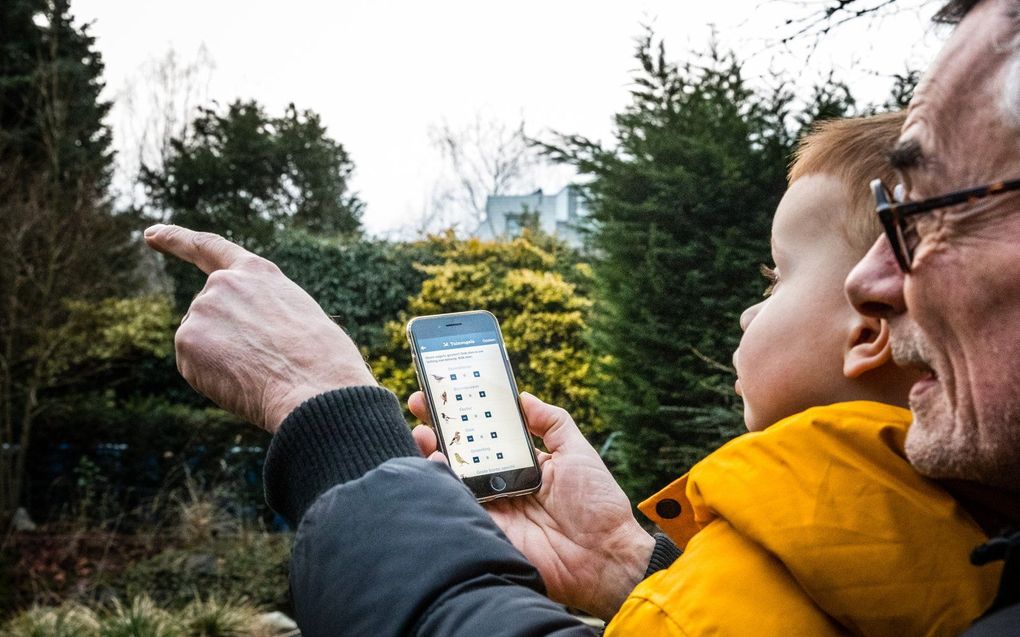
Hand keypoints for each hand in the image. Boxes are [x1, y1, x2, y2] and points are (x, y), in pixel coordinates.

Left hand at [144, 224, 374, 431]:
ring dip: (223, 360)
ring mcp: (201, 309)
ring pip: (201, 343)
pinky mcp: (186, 339)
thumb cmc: (322, 361)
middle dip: (225, 341)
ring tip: (261, 370)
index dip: (177, 239)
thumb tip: (240, 339)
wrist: (315, 386)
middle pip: (208, 316)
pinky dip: (211, 379)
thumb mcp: (299, 318)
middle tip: (262, 364)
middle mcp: (223, 282)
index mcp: (258, 273)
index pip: (210, 248)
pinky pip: (193, 366)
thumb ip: (262, 312)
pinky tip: (241, 380)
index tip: (152, 234)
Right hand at [409, 392, 653, 619]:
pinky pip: (459, 505)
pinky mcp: (486, 531)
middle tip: (419, 405)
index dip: (467, 415)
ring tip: (420, 431)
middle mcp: (501, 485)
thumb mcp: (576, 451)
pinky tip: (433, 462)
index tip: (447, 392)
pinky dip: (443, 484)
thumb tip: (523, 396)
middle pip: (462, 453)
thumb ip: (551, 421)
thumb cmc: (597, 502)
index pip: (486, 435)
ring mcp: (491, 508)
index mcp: (521, 465)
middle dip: (438, 429)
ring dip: (431, 453)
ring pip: (452, 478)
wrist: (604, 555)